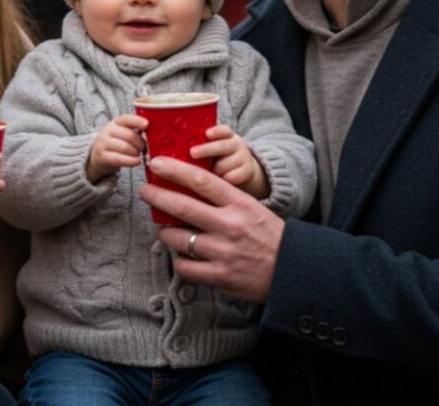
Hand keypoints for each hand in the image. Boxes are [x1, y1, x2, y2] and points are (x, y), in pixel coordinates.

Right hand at [87, 114, 146, 181]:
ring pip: (125, 147)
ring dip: (136, 153)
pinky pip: (120, 159)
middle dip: (140, 143)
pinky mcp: (102, 157)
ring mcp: (103, 144)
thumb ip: (136, 131)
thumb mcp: (123, 133)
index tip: (147, 125)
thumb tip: (154, 134)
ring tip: (139, 155)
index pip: (126, 118)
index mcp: (115, 123)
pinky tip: (137, 161)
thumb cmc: (117, 143)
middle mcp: (107, 131)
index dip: (137, 121)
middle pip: (129, 135)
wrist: (97, 156)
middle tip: (144, 148)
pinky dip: (131, 161)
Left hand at [139, 156, 283, 303]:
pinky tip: (182, 256)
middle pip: (183, 207)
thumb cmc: (271, 236)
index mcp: (240, 204)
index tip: (157, 163)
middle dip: (158, 196)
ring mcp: (223, 252)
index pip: (201, 181)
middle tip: (145, 191)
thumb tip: (190, 190)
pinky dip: (179, 260)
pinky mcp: (219, 276)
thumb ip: (225, 200)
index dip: (175, 170)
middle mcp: (229, 226)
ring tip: (164, 230)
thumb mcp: (253, 209)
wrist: (293, 271)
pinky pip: (185, 267)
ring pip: (178, 239)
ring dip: (166, 233)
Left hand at [191, 124, 268, 198]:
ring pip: (223, 165)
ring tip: (209, 173)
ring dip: (214, 170)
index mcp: (227, 135)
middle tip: (192, 153)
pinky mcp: (247, 171)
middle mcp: (237, 144)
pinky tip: (219, 180)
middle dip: (206, 150)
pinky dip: (222, 180)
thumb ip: (202, 146)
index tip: (207, 134)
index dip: (216, 132)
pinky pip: (230, 177)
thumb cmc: (220, 158)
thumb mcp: (214, 148)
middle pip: (222, 146)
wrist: (243, 170)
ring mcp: (244, 157)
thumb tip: (180, 150)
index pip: (223, 130)